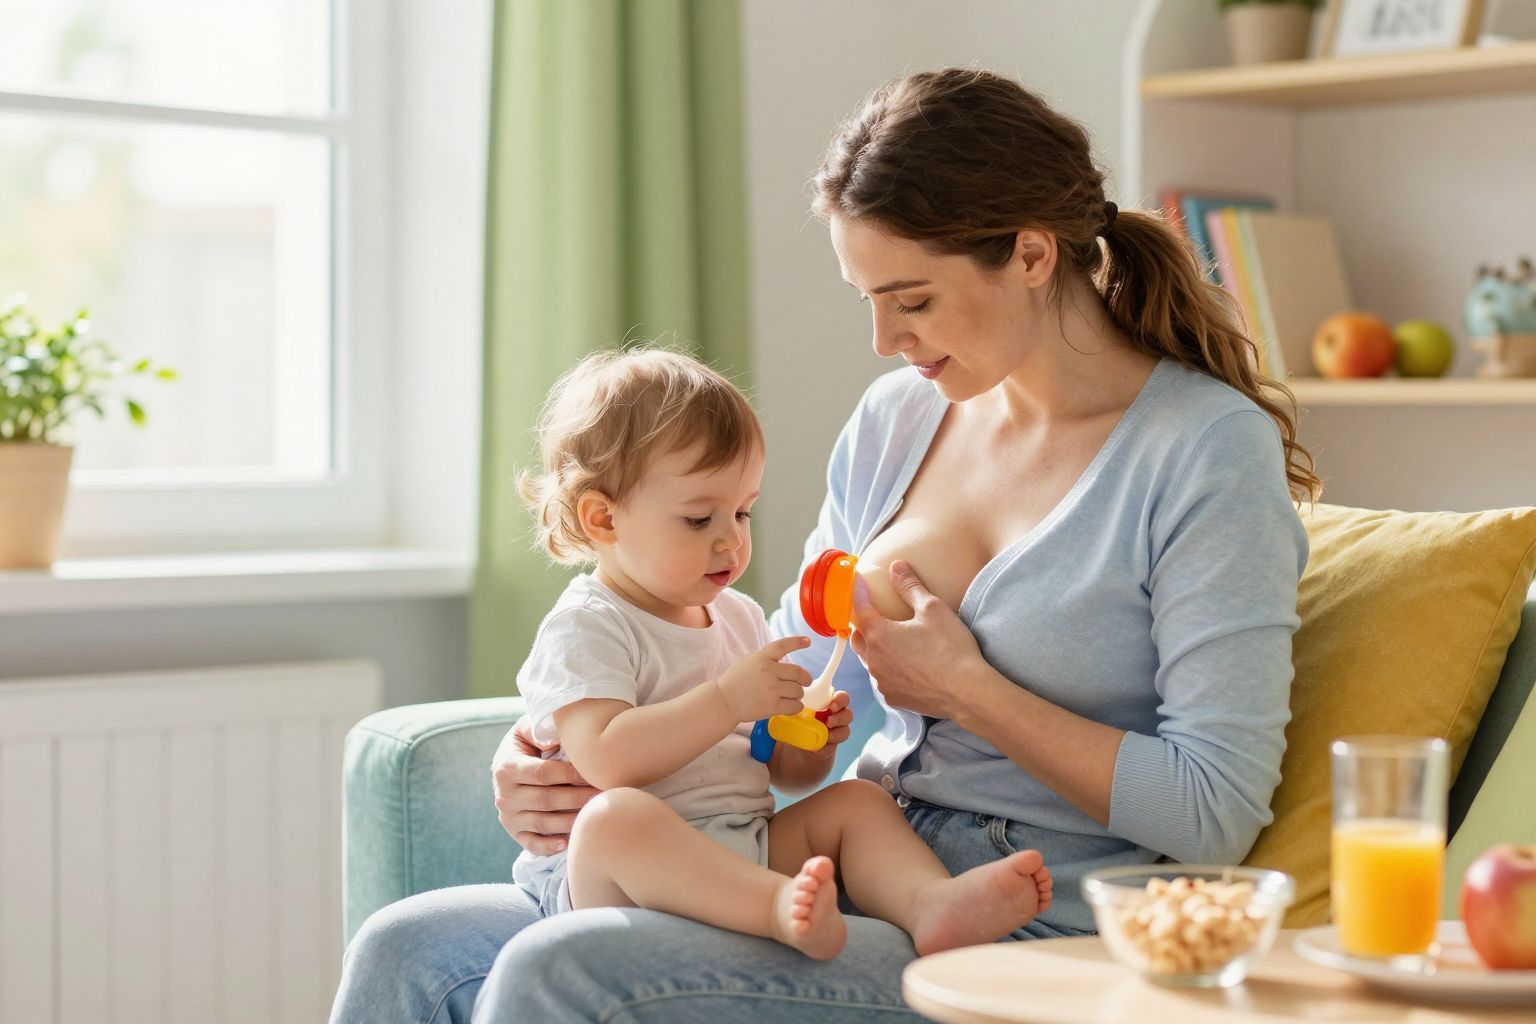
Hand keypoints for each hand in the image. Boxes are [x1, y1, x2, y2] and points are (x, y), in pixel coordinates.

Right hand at [491, 717, 600, 854]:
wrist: (506, 766)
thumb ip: (539, 729)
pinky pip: (532, 844)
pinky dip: (549, 846)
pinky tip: (568, 843)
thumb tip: (555, 737)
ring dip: (571, 821)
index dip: (571, 774)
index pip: (543, 773)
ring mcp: (508, 817)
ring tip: (595, 814)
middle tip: (603, 795)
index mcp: (506, 768)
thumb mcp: (526, 730)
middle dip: (578, 798)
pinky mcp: (514, 832)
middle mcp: (504, 795)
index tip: (594, 772)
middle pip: (546, 800)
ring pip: (543, 823)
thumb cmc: (526, 744)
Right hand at [712, 635, 812, 722]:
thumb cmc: (734, 682)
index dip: (797, 642)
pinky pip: (795, 706)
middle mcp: (768, 671)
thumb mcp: (747, 662)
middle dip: (805, 678)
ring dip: (798, 694)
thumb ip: (765, 660)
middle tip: (806, 682)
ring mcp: (771, 689)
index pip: (782, 646)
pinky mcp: (772, 706)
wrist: (724, 701)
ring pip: (798, 690)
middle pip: (798, 672)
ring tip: (791, 696)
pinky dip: (796, 706)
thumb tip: (785, 663)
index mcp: (761, 658)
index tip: (808, 641)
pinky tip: (791, 706)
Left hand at [805, 690, 852, 760]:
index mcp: (831, 702)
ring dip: (836, 734)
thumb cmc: (799, 715)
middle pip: (848, 714)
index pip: (843, 698)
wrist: (798, 737)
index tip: (831, 706)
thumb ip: (800, 705)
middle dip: (840, 718)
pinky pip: (833, 747)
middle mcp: (838, 715)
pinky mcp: (832, 745)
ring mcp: (837, 731)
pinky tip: (818, 748)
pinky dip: (826, 748)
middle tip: (829, 721)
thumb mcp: (799, 708)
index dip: (840, 701)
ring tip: (826, 736)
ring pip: (845, 731)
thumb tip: (793, 706)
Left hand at [850, 559, 984, 719]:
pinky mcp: (893, 698)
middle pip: (858, 637)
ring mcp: (882, 682)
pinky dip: (887, 669)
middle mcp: (874, 660)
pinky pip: (883, 679)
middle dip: (862, 623)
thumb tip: (896, 566)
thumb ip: (910, 586)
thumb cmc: (950, 648)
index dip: (857, 592)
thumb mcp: (932, 609)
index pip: (859, 607)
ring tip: (887, 639)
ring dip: (873, 648)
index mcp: (878, 635)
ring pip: (869, 660)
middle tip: (871, 612)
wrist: (966, 692)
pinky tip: (902, 665)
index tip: (856, 581)